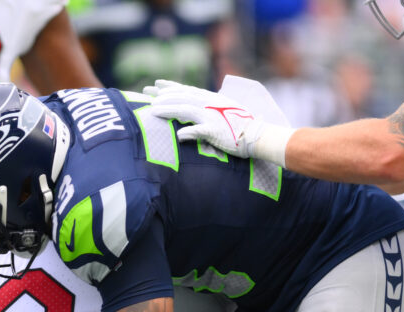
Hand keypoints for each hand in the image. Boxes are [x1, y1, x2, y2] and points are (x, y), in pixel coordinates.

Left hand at [144, 79, 268, 158]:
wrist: (259, 135)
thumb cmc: (241, 126)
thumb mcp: (222, 113)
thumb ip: (206, 111)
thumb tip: (192, 116)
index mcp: (210, 99)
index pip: (186, 90)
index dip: (169, 86)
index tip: (155, 84)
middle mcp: (209, 104)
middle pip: (181, 97)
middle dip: (161, 95)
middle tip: (145, 93)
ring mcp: (212, 116)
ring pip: (185, 109)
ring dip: (168, 109)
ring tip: (152, 110)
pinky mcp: (216, 131)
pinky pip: (199, 130)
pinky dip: (188, 132)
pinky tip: (178, 135)